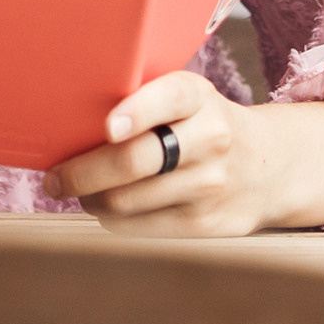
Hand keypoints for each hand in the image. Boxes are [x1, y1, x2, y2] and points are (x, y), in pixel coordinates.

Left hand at [42, 73, 323, 235]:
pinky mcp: (205, 224)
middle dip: (82, 172)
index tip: (109, 126)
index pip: (171, 96)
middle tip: (54, 178)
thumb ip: (143, 102)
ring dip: (91, 198)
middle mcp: (211, 138)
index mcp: (200, 97)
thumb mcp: (188, 99)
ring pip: (128, 200)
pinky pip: (138, 227)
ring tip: (81, 190)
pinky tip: (107, 206)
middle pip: (136, 160)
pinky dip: (112, 218)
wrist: (269, 166)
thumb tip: (68, 125)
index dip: (138, 111)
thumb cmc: (203, 124)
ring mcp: (210, 185)